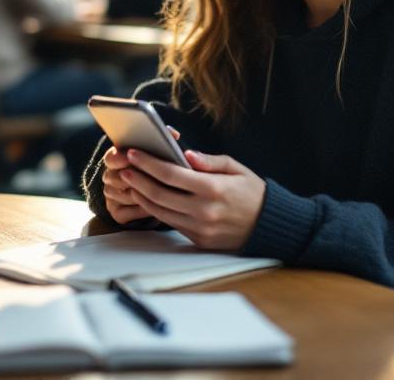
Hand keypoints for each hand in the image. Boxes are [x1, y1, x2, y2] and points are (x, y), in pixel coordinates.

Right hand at [101, 126, 178, 224]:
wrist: (156, 194)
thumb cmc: (158, 167)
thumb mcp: (157, 152)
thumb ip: (163, 139)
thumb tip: (173, 134)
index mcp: (116, 159)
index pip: (110, 158)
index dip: (119, 158)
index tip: (130, 156)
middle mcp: (110, 178)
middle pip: (114, 177)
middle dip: (132, 177)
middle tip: (148, 176)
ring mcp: (112, 197)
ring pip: (121, 196)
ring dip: (139, 194)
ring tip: (158, 192)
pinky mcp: (117, 214)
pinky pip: (125, 213)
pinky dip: (141, 209)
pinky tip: (157, 206)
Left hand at [120, 148, 265, 250]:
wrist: (269, 226)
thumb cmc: (252, 193)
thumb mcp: (236, 169)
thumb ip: (209, 161)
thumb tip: (184, 154)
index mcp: (213, 188)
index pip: (171, 174)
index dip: (148, 163)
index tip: (134, 153)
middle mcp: (204, 210)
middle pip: (159, 194)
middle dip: (138, 179)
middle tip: (125, 167)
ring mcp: (200, 228)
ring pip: (160, 211)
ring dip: (141, 196)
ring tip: (131, 182)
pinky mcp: (198, 240)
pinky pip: (171, 223)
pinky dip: (156, 210)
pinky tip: (148, 198)